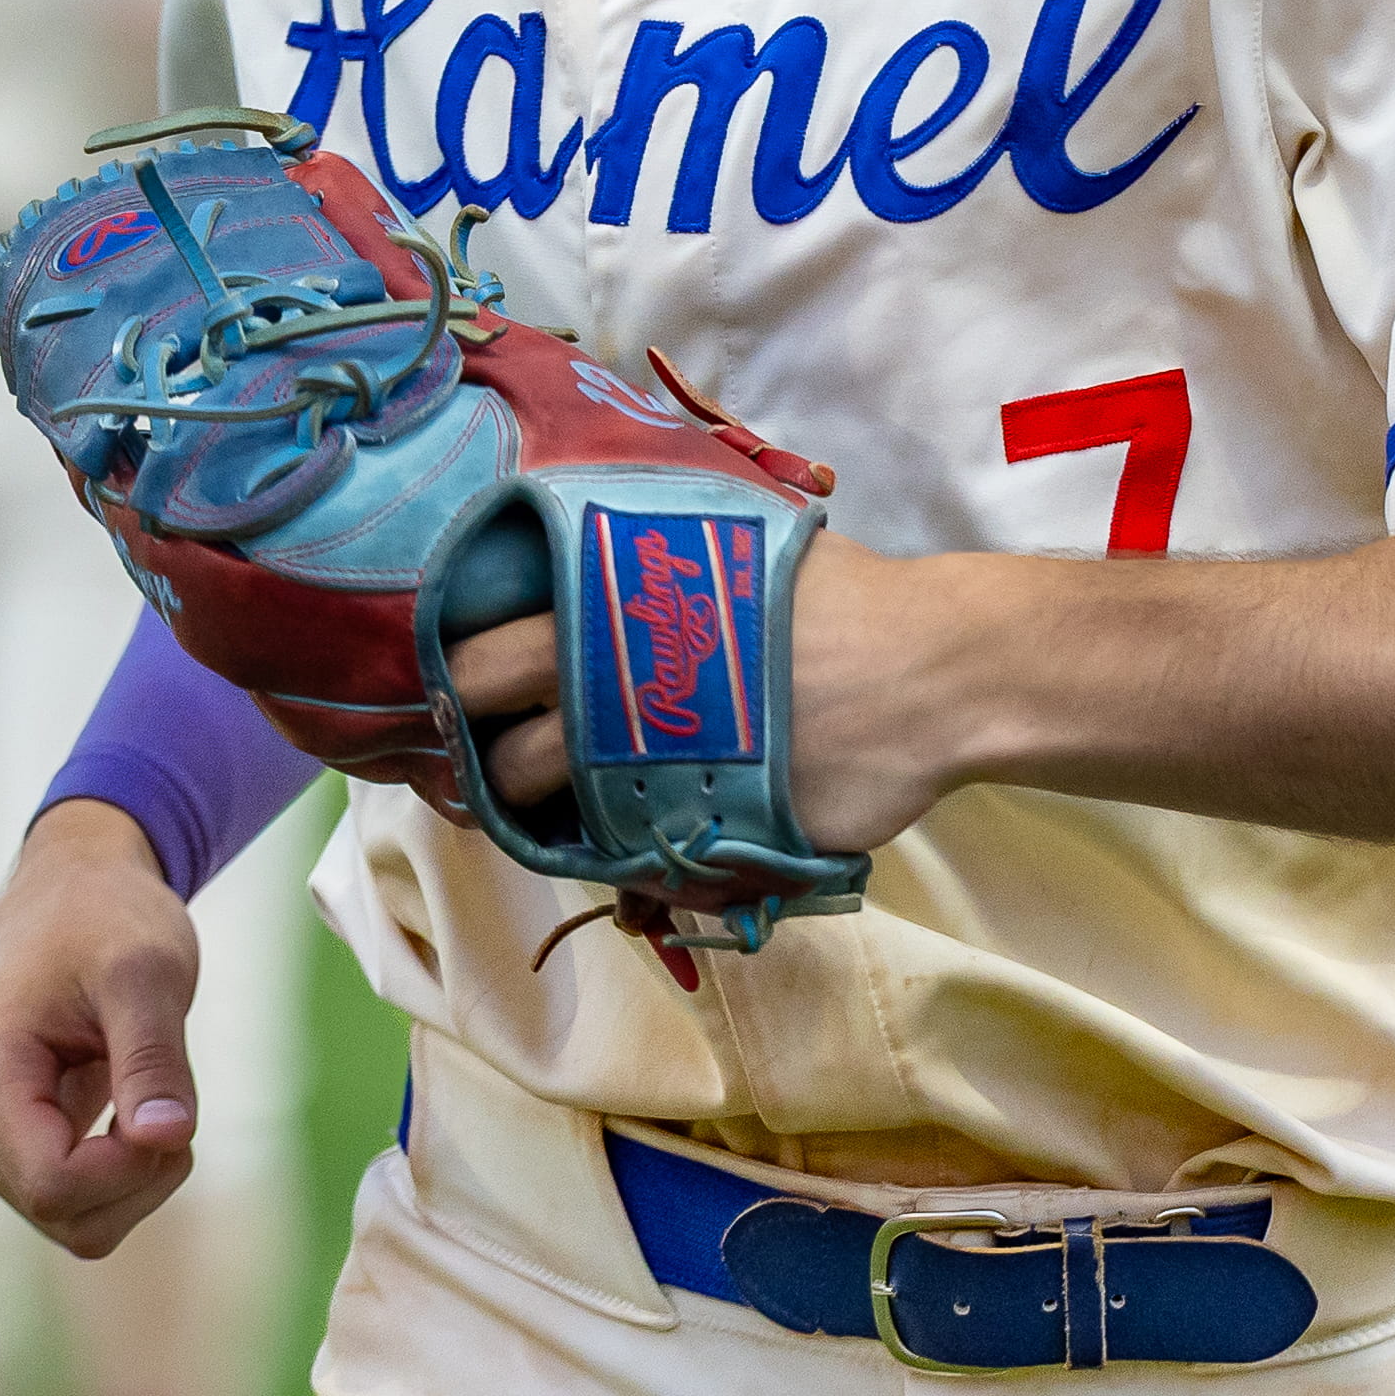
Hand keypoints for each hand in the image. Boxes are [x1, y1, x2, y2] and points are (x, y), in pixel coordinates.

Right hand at [0, 801, 204, 1258]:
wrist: (71, 891)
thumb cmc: (106, 918)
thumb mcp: (147, 970)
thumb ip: (153, 1056)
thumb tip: (167, 1139)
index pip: (53, 1185)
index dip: (129, 1167)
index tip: (175, 1113)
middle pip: (63, 1216)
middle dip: (139, 1178)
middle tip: (175, 1100)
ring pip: (71, 1221)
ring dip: (134, 1180)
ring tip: (157, 1097)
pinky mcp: (9, 1142)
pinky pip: (73, 1201)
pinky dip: (122, 1173)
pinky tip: (138, 1109)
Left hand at [439, 531, 972, 855]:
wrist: (932, 674)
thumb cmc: (841, 596)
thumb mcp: (741, 536)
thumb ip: (658, 549)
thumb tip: (597, 542)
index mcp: (615, 608)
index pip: (482, 647)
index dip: (462, 671)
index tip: (470, 682)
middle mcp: (613, 691)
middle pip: (490, 740)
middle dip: (478, 753)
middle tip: (499, 750)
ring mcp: (648, 772)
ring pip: (541, 809)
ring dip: (537, 809)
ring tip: (562, 794)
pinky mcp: (691, 835)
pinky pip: (616, 859)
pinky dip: (605, 850)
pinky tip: (626, 826)